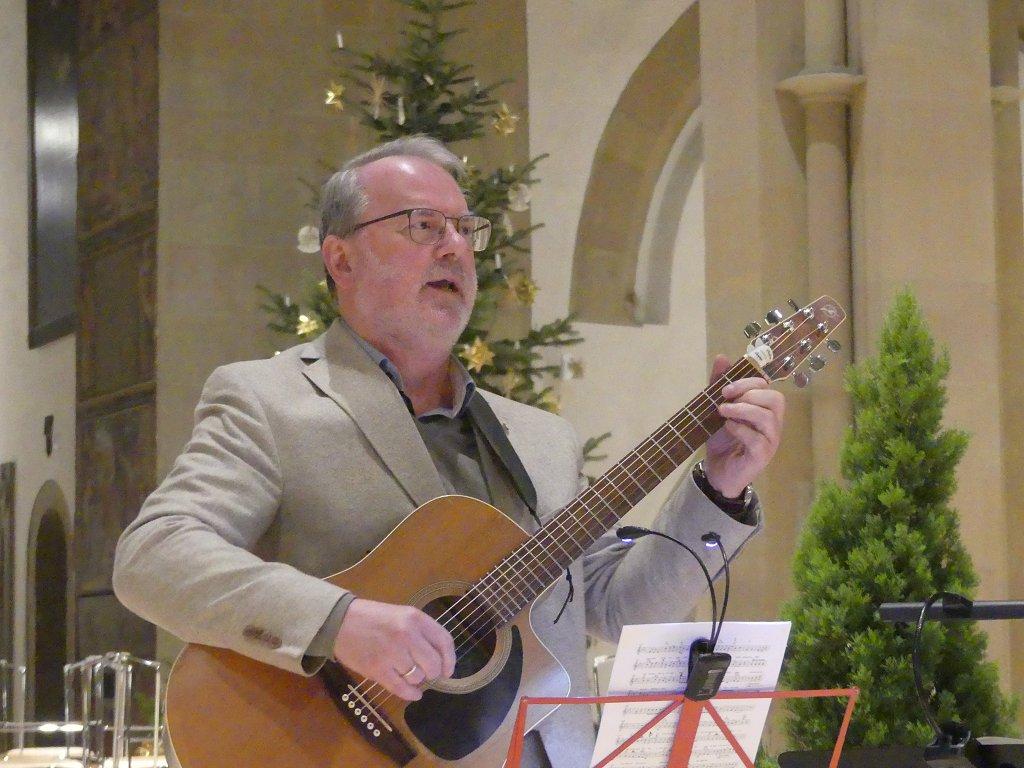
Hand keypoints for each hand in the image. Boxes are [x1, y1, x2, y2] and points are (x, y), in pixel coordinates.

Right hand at [333, 598, 455, 700]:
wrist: (339, 622)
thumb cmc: (373, 618)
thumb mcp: (401, 615)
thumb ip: (420, 632)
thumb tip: (439, 659)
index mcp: (415, 618)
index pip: (444, 641)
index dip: (450, 659)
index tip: (447, 670)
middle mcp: (407, 634)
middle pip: (433, 664)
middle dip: (432, 673)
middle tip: (426, 673)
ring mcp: (392, 653)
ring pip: (418, 678)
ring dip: (416, 680)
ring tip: (408, 675)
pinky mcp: (377, 670)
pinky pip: (402, 689)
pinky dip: (411, 694)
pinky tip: (413, 694)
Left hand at [703, 354, 785, 497]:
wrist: (717, 471)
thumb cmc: (722, 439)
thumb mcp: (717, 409)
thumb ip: (720, 384)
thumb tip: (722, 357)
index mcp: (765, 410)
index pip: (767, 387)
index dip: (747, 383)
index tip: (724, 389)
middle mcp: (773, 424)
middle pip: (775, 399)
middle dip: (748, 394)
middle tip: (725, 400)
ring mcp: (771, 441)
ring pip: (768, 418)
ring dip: (743, 410)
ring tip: (723, 412)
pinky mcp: (763, 456)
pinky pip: (758, 439)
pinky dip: (740, 429)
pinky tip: (728, 428)